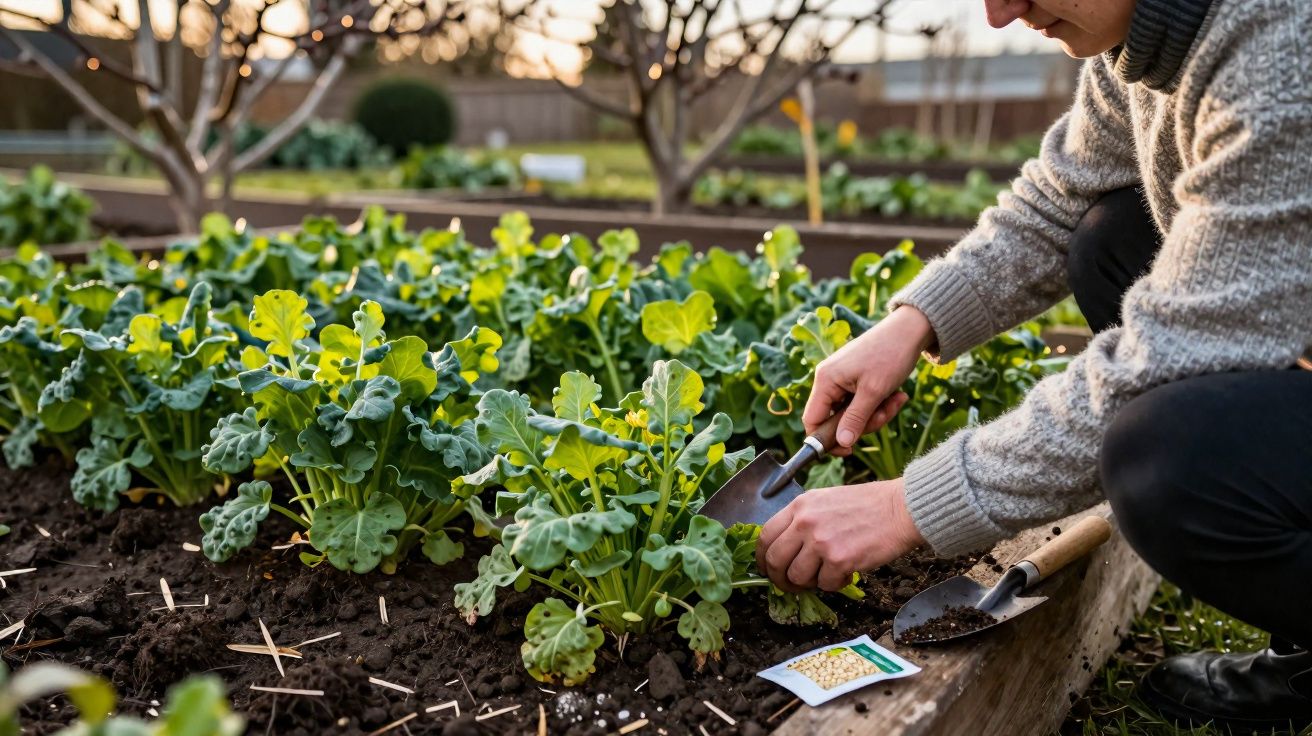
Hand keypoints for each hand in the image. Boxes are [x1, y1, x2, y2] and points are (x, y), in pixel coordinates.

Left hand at [756, 479, 925, 592]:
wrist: (900, 509)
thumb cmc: (868, 505)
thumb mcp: (825, 501)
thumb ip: (803, 521)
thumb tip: (786, 549)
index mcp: (800, 506)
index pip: (765, 536)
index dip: (763, 558)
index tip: (768, 569)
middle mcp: (805, 522)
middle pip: (775, 560)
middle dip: (780, 579)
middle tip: (791, 585)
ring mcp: (821, 542)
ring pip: (796, 577)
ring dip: (810, 583)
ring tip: (826, 574)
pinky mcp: (839, 560)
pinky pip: (825, 585)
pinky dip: (835, 584)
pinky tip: (847, 572)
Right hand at [803, 306, 933, 455]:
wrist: (909, 330)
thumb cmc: (890, 355)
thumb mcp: (874, 392)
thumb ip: (855, 419)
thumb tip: (841, 444)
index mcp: (825, 380)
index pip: (812, 420)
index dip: (826, 440)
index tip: (848, 450)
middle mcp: (829, 380)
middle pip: (835, 419)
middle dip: (863, 423)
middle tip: (884, 416)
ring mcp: (842, 379)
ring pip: (852, 413)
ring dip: (876, 414)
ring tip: (897, 400)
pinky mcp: (855, 379)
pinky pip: (862, 403)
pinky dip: (879, 404)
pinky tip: (897, 396)